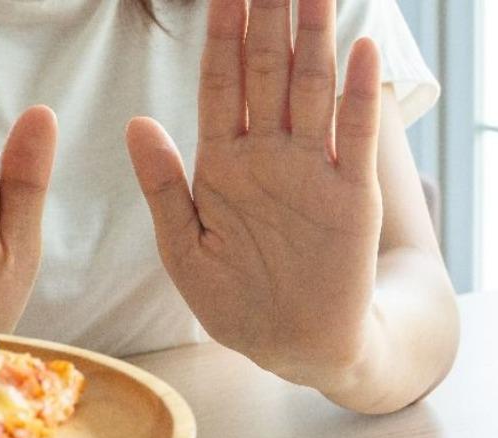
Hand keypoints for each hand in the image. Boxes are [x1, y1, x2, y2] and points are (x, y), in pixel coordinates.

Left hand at [126, 0, 383, 390]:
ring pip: (312, 89)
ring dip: (314, 38)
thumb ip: (163, 184)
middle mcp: (269, 155)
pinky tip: (360, 51)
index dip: (219, 35)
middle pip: (267, 71)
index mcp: (222, 162)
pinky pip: (356, 137)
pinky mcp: (351, 196)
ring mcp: (313, 170)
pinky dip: (360, 96)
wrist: (290, 344)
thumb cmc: (233, 298)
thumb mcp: (183, 246)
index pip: (220, 83)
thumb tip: (137, 122)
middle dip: (268, 16)